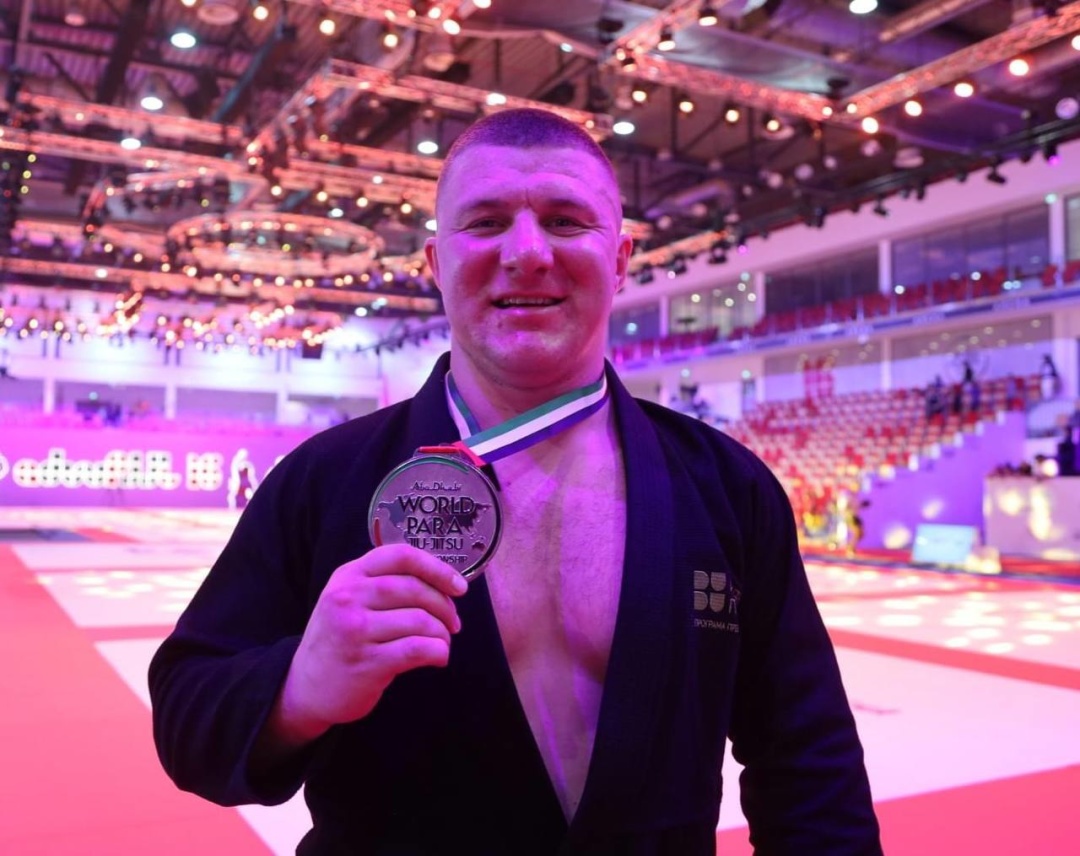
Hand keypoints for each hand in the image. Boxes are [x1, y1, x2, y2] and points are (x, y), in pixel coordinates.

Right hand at [266, 544, 467, 749]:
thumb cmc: (339, 639)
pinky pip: (417, 649)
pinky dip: (438, 652)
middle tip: (453, 622)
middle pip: (414, 588)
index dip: (437, 568)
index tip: (459, 586)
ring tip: (442, 642)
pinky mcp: (366, 662)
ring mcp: (354, 630)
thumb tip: (443, 583)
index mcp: (347, 575)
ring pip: (420, 620)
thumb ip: (383, 583)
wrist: (306, 687)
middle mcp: (347, 598)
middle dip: (444, 605)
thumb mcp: (348, 599)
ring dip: (442, 633)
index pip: (400, 556)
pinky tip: (438, 658)